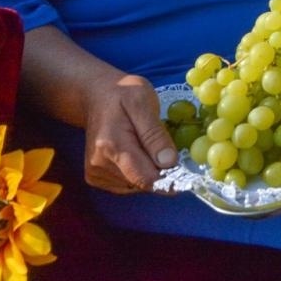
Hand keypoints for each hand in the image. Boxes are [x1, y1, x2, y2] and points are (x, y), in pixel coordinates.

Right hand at [81, 73, 176, 192]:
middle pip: (141, 183)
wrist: (96, 96)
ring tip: (148, 147)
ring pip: (134, 186)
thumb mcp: (144, 103)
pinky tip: (137, 153)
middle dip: (160, 173)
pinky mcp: (94, 176)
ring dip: (148, 172)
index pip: (144, 178)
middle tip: (167, 150)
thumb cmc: (123, 95)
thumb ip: (155, 134)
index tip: (185, 170)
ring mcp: (95, 172)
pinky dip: (137, 173)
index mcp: (112, 145)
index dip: (169, 179)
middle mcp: (99, 164)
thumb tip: (169, 162)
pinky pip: (125, 184)